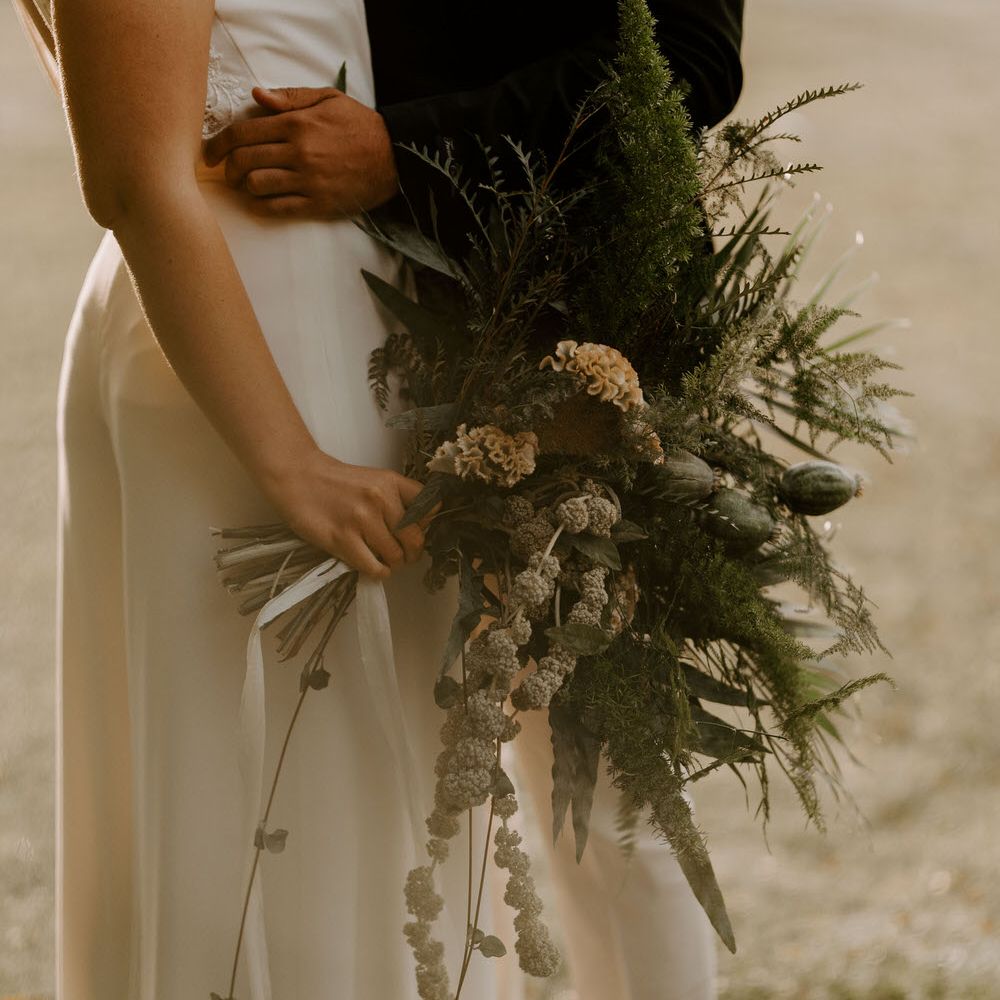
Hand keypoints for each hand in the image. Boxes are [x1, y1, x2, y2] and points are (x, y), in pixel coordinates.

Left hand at [203, 86, 398, 219]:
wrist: (394, 159)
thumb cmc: (360, 126)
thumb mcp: (328, 99)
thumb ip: (290, 97)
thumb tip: (257, 97)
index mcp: (296, 124)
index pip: (242, 134)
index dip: (217, 144)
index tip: (209, 153)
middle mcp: (298, 153)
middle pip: (244, 161)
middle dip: (227, 168)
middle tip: (226, 172)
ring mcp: (307, 181)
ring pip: (256, 186)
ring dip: (244, 187)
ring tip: (246, 186)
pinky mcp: (317, 204)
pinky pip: (278, 208)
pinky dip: (261, 206)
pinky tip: (260, 201)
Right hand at [263, 447, 433, 579]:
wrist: (298, 478)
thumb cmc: (336, 483)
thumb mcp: (373, 480)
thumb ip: (396, 499)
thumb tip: (418, 529)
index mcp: (391, 482)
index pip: (429, 507)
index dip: (427, 524)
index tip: (418, 531)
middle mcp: (380, 499)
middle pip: (415, 539)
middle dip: (413, 553)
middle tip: (404, 556)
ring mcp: (362, 520)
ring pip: (395, 556)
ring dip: (394, 564)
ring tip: (386, 562)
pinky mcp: (342, 539)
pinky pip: (373, 567)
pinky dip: (378, 573)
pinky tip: (376, 568)